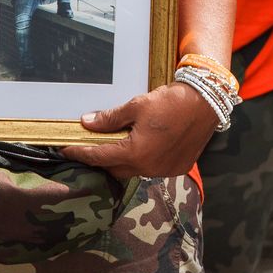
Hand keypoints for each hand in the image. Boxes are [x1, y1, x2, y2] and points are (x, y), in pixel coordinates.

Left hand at [61, 81, 218, 178]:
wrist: (206, 102)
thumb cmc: (172, 101)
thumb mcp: (136, 106)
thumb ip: (110, 118)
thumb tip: (87, 123)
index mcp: (136, 153)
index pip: (99, 157)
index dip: (80, 153)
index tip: (67, 150)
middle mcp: (150, 167)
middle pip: (115, 169)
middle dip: (102, 159)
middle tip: (91, 147)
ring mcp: (165, 170)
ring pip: (135, 170)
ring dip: (124, 161)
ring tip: (119, 145)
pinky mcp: (178, 168)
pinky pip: (153, 169)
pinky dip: (144, 161)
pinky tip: (145, 147)